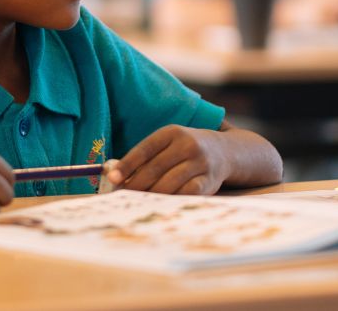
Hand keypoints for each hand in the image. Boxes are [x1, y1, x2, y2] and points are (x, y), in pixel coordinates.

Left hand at [107, 125, 229, 195]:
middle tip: (121, 195)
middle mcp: (187, 145)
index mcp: (172, 132)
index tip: (112, 178)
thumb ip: (146, 157)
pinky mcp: (209, 180)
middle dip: (135, 184)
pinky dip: (170, 199)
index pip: (145, 149)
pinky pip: (185, 193)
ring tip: (136, 201)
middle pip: (155, 168)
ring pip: (168, 183)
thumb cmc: (185, 149)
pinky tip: (159, 204)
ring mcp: (200, 163)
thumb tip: (117, 177)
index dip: (127, 164)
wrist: (224, 151)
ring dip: (150, 194)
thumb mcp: (168, 143)